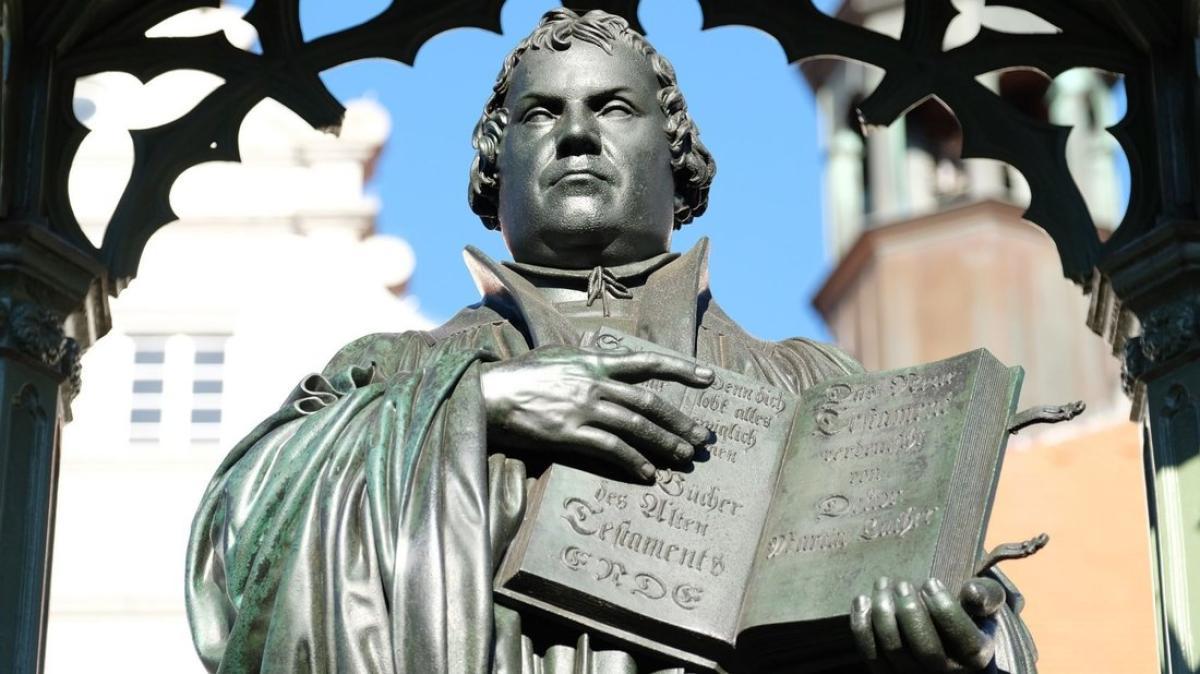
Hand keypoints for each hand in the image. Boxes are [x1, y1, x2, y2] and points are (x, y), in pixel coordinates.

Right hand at [479, 345, 713, 479]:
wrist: (489, 394)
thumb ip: (585, 361)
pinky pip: (611, 449)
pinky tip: (648, 473)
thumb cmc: (520, 375)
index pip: (646, 363)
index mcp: (594, 362)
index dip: (681, 370)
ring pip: (636, 427)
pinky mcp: (570, 434)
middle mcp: (594, 383)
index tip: (708, 378)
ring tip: (684, 457)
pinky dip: (633, 462)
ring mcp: (584, 409)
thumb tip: (606, 365)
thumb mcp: (556, 356)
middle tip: (702, 438)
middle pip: (648, 402)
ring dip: (664, 444)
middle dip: (680, 421)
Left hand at [850, 576, 1005, 672]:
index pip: (963, 639)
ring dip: (883, 613)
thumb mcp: (987, 607)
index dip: (945, 609)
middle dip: (911, 612)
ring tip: (883, 584)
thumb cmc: (970, 620)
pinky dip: (862, 626)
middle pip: (926, 650)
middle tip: (903, 584)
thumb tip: (971, 591)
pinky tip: (863, 599)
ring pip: (894, 650)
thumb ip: (988, 595)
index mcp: (976, 658)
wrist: (949, 647)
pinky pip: (870, 654)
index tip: (931, 582)